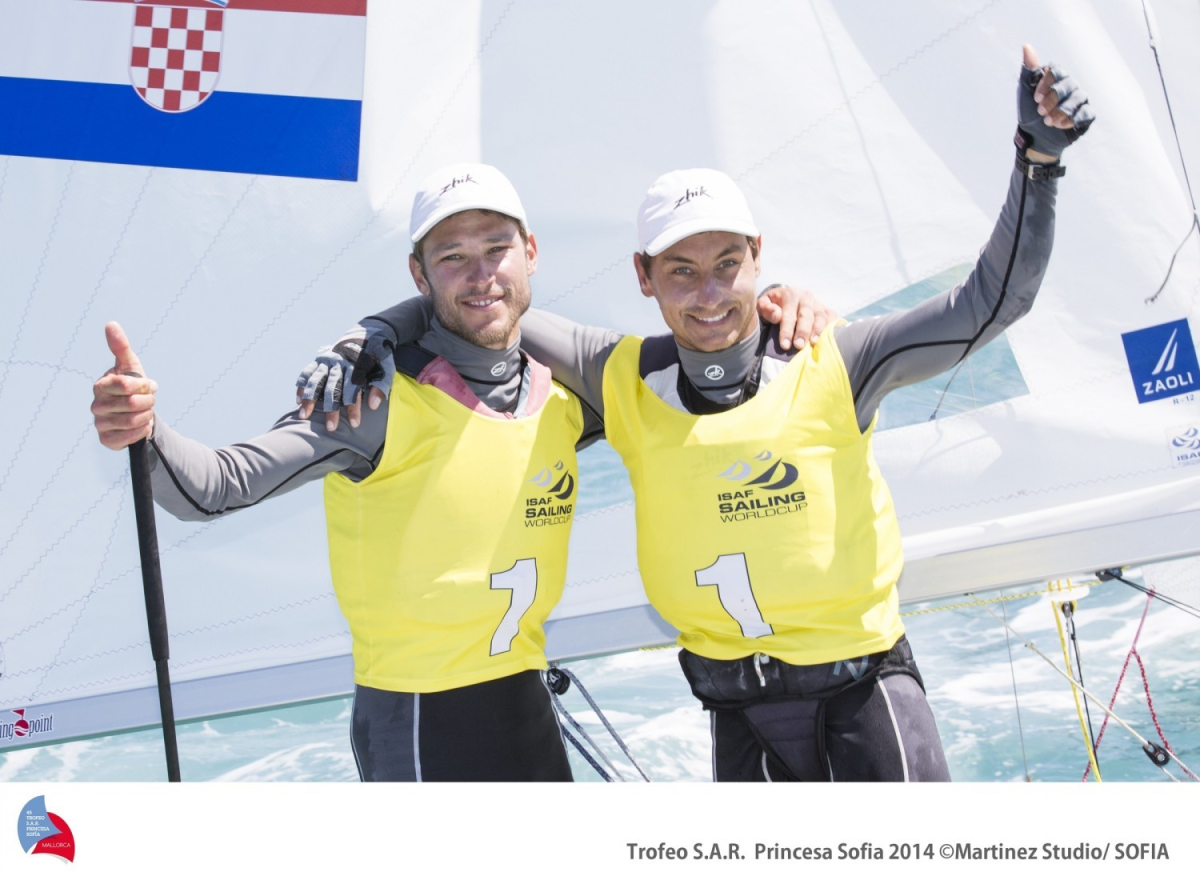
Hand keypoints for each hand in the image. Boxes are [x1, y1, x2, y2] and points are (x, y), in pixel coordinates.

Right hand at [92, 322, 156, 449]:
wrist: (137, 414)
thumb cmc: (133, 386)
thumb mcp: (130, 366)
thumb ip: (121, 346)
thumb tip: (111, 323)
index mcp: (100, 386)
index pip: (125, 385)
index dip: (143, 386)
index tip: (148, 386)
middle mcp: (96, 405)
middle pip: (132, 403)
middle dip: (148, 401)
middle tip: (150, 401)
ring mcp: (100, 424)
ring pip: (133, 420)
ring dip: (147, 416)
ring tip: (146, 412)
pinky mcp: (106, 440)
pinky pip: (130, 437)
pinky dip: (143, 430)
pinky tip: (142, 425)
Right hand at [295, 330, 392, 430]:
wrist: (366, 334)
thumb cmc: (377, 358)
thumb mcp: (385, 370)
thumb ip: (380, 387)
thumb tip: (373, 406)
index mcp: (357, 366)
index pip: (354, 390)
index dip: (354, 408)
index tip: (354, 424)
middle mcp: (340, 363)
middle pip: (333, 389)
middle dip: (331, 409)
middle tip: (330, 428)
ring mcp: (327, 361)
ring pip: (316, 381)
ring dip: (309, 399)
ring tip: (304, 416)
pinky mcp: (319, 359)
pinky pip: (307, 372)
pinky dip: (302, 386)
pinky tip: (298, 400)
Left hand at [756, 284, 837, 350]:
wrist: (785, 299)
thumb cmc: (772, 307)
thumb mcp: (763, 305)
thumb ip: (765, 309)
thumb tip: (777, 315)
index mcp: (790, 294)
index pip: (788, 314)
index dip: (787, 330)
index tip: (785, 345)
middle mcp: (806, 297)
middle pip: (806, 315)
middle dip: (803, 331)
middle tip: (799, 346)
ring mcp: (818, 303)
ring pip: (821, 316)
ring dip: (818, 330)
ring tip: (814, 343)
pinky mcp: (827, 310)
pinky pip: (832, 317)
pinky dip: (832, 327)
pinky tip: (828, 338)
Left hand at [1017, 44, 1093, 161]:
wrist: (1034, 137)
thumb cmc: (1029, 111)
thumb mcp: (1025, 91)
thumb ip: (1028, 70)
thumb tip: (1027, 46)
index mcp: (1057, 78)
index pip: (1057, 72)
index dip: (1046, 84)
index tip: (1035, 98)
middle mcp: (1071, 86)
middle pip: (1067, 85)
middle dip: (1052, 100)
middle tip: (1041, 112)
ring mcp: (1079, 100)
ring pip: (1077, 99)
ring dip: (1061, 112)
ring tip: (1048, 122)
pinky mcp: (1085, 115)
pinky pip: (1085, 113)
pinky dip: (1072, 120)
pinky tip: (1061, 126)